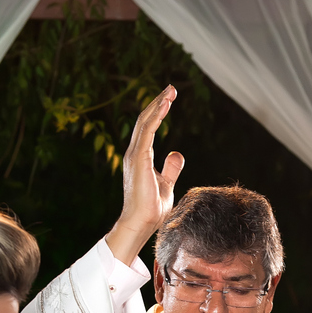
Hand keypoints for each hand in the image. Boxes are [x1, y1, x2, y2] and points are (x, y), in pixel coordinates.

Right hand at [105, 85, 184, 265]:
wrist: (141, 223)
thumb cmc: (151, 209)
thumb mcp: (166, 184)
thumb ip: (170, 168)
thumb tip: (177, 153)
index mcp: (140, 157)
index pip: (147, 127)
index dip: (158, 112)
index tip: (169, 99)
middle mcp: (134, 153)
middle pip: (145, 120)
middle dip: (158, 102)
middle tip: (171, 88)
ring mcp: (134, 155)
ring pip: (145, 121)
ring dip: (158, 105)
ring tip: (170, 91)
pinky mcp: (138, 158)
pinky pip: (147, 131)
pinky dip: (156, 116)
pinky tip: (166, 105)